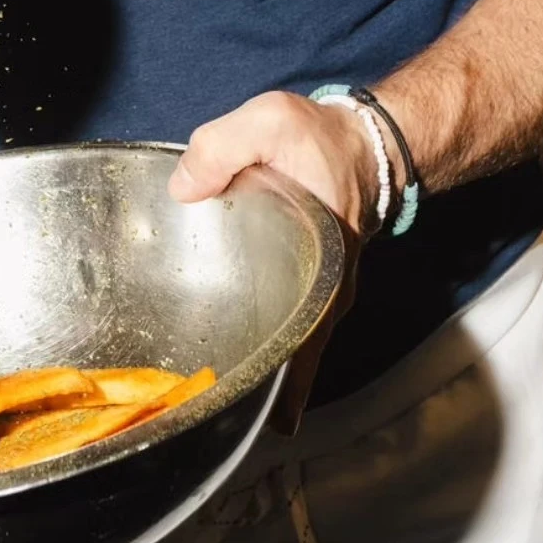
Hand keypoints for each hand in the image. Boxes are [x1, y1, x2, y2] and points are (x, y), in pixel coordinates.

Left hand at [168, 91, 382, 432]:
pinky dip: (265, 339)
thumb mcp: (268, 120)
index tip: (273, 419)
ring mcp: (319, 288)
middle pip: (299, 352)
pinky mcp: (305, 279)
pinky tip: (233, 357)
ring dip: (265, 369)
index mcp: (324, 258)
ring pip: (291, 341)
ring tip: (223, 406)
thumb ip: (221, 147)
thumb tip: (182, 188)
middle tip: (229, 422)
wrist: (360, 140)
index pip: (306, 331)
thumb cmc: (318, 137)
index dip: (288, 377)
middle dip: (269, 388)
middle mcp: (328, 287)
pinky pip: (284, 318)